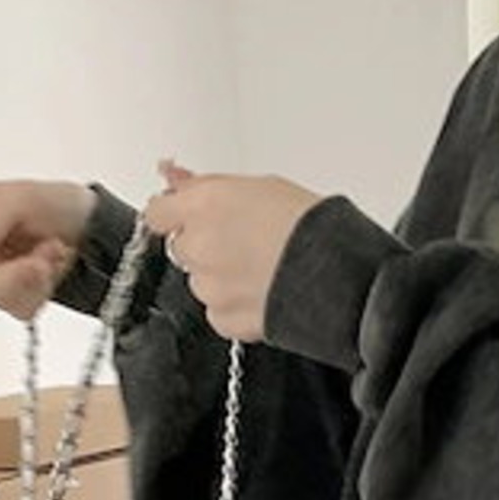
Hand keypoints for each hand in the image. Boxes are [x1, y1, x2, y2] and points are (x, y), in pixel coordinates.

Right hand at [0, 179, 93, 319]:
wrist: (90, 229)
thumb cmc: (50, 203)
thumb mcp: (19, 197)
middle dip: (5, 274)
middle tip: (36, 259)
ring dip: (30, 277)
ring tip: (49, 250)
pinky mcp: (10, 299)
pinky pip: (18, 308)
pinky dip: (41, 289)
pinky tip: (49, 264)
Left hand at [144, 160, 322, 340]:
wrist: (340, 274)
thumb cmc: (311, 227)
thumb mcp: (260, 186)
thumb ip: (210, 187)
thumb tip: (178, 180)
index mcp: (203, 205)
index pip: (158, 212)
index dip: (174, 214)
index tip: (187, 215)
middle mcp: (199, 246)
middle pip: (183, 247)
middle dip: (205, 244)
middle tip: (244, 241)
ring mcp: (209, 287)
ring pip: (202, 282)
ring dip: (222, 276)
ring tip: (264, 268)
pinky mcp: (225, 319)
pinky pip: (218, 312)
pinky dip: (235, 306)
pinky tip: (263, 291)